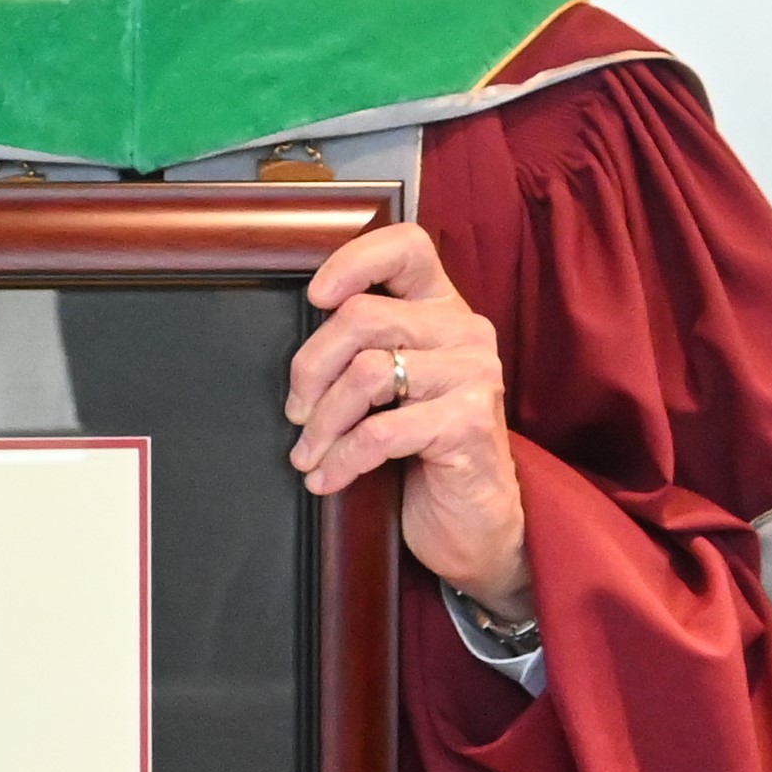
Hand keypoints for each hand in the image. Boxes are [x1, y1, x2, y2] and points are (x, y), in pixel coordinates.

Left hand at [288, 224, 531, 622]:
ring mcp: (474, 375)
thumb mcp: (392, 391)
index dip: (353, 261)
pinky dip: (342, 459)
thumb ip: (364, 351)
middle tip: (297, 413)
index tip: (315, 299)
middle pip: (361, 316)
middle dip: (310, 368)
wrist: (475, 523)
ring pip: (366, 373)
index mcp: (442, 311)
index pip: (407, 247)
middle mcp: (465, 332)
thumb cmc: (423, 454)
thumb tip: (298, 352)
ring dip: (322, 423)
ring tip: (308, 454)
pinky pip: (380, 432)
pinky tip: (327, 479)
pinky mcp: (469, 422)